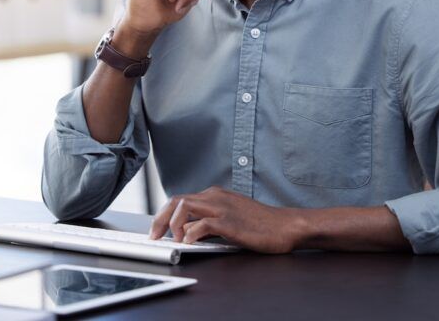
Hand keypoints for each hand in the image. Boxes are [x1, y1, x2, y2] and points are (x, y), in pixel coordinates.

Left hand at [148, 186, 301, 253]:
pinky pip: (202, 224)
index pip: (180, 199)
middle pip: (177, 201)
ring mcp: (222, 207)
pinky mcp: (230, 222)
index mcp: (215, 195)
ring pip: (185, 207)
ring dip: (173, 224)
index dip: (164, 214)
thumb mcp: (229, 218)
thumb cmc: (260, 224)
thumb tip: (186, 231)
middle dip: (160, 218)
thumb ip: (207, 222)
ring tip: (172, 240)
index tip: (156, 229)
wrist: (284, 226)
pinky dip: (190, 233)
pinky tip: (188, 243)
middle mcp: (215, 197)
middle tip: (154, 236)